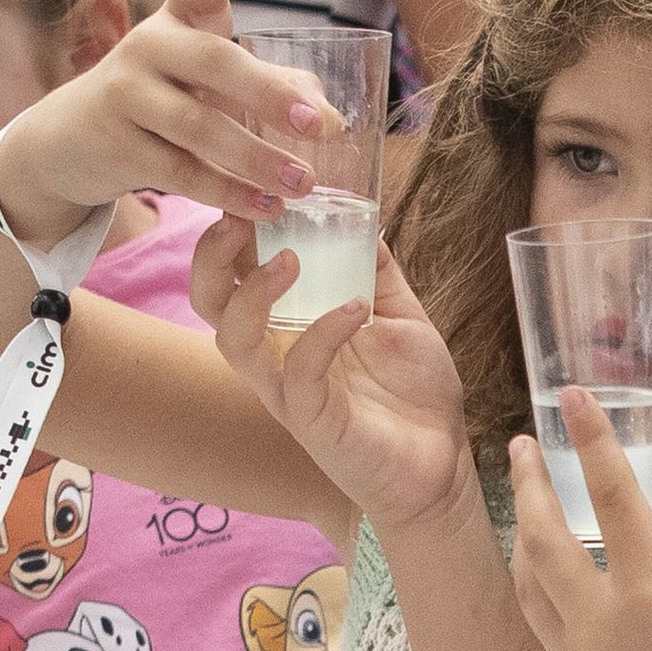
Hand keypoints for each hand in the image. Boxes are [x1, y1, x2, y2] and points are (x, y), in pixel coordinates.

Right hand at [0, 0, 343, 237]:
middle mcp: (148, 46)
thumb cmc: (162, 105)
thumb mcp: (211, 88)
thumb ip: (274, 91)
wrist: (69, 145)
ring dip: (256, 159)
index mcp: (177, 20)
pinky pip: (181, 172)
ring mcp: (126, 95)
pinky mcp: (116, 146)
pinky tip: (266, 209)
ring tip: (303, 184)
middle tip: (319, 126)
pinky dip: (228, 194)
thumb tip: (328, 118)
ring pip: (198, 127)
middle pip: (213, 61)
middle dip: (268, 93)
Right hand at [190, 225, 477, 535]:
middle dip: (211, 255)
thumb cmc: (414, 394)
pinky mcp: (313, 421)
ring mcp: (289, 390)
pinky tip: (358, 309)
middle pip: (209, 301)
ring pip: (235, 339)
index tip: (254, 186)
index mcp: (288, 325)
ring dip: (254, 293)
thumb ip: (376, 270)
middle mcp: (276, 355)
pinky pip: (299, 374)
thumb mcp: (399, 316)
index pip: (235, 271)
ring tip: (292, 260)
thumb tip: (363, 216)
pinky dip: (323, 333)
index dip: (231, 229)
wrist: (442, 464)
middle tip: (238, 217)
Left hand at [508, 388, 651, 650]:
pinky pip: (542, 626)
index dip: (592, 440)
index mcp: (651, 595)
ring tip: (526, 501)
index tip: (573, 398)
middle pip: (541, 536)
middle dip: (527, 483)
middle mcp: (599, 626)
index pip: (612, 496)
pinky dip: (539, 587)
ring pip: (527, 583)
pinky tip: (548, 570)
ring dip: (521, 535)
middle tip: (521, 446)